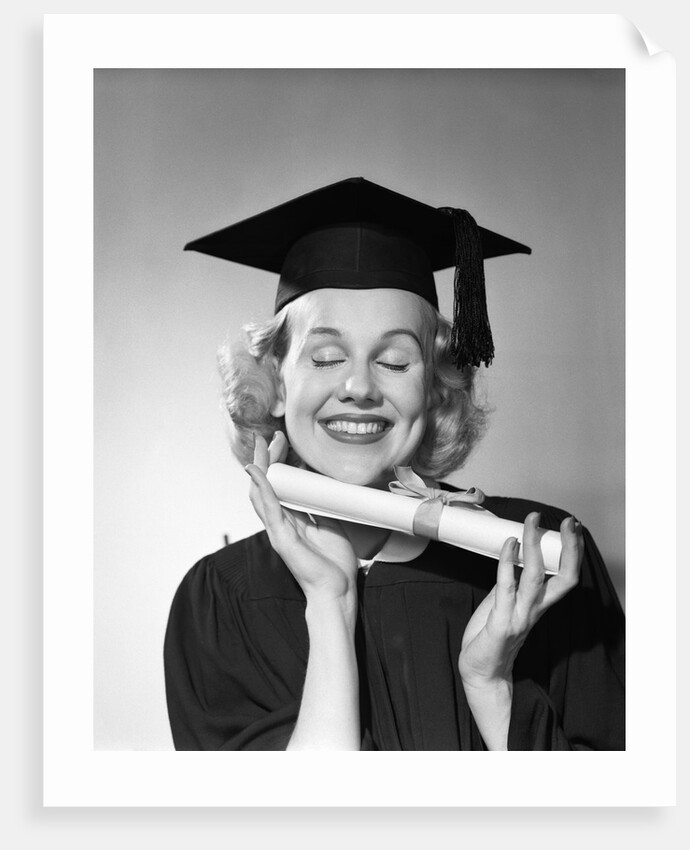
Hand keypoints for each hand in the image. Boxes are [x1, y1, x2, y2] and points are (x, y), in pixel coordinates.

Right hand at [245, 432, 357, 605]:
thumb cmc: (333, 563)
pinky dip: (262, 488)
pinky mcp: (281, 538)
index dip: (277, 465)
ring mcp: (277, 530)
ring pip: (261, 493)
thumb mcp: (330, 526)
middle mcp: (280, 524)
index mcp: (290, 520)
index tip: (282, 444)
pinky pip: (268, 508)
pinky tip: (257, 472)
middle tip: (271, 437)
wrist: (336, 590)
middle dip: (267, 460)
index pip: (278, 487)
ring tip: (262, 446)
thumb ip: (320, 508)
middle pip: (266, 486)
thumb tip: (322, 487)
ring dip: (261, 468)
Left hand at [458, 512, 582, 686]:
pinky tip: (509, 544)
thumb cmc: (491, 636)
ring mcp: (520, 616)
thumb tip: (513, 555)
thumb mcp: (505, 603)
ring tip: (532, 523)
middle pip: (564, 576)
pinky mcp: (501, 623)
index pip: (567, 576)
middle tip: (568, 522)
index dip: (573, 552)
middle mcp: (535, 609)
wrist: (481, 672)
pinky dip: (508, 563)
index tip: (572, 528)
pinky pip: (506, 588)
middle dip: (569, 547)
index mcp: (540, 605)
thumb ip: (512, 582)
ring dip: (534, 546)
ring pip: (535, 577)